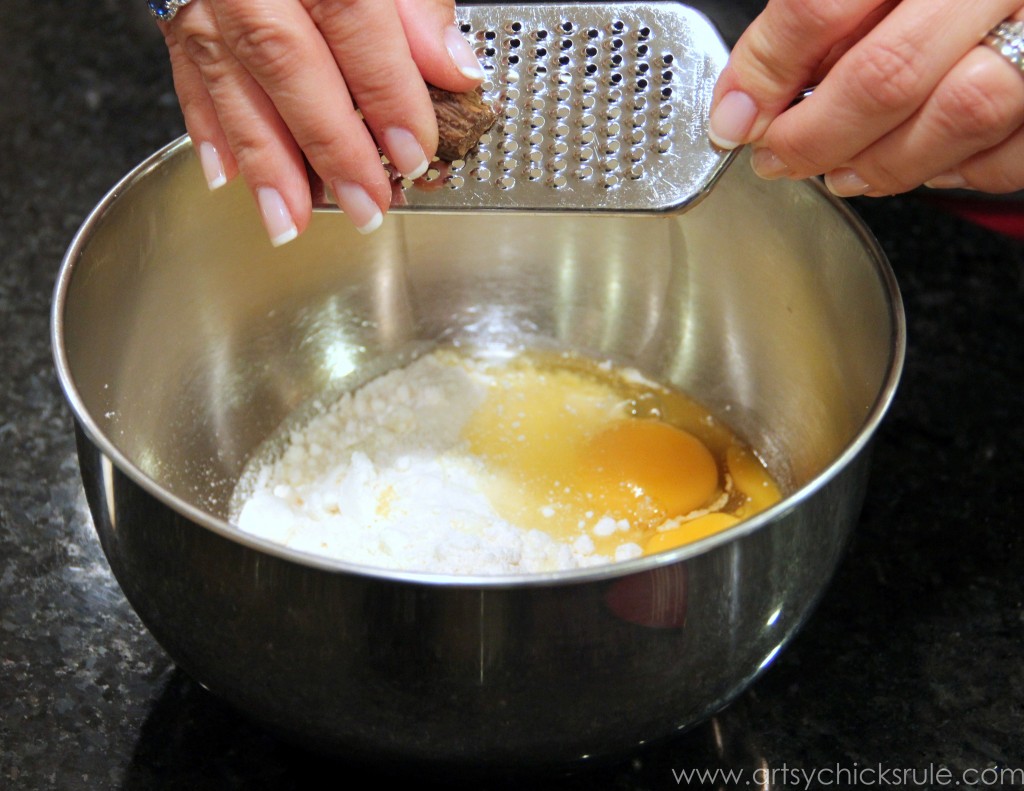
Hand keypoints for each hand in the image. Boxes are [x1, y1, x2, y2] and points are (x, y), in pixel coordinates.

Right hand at [159, 0, 483, 243]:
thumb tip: (451, 66)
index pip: (352, 17)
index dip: (386, 92)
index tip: (416, 151)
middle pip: (286, 59)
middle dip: (329, 145)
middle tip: (367, 205)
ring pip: (228, 75)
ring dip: (264, 159)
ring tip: (292, 219)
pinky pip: (185, 66)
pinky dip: (208, 126)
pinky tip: (227, 173)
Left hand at [708, 0, 1023, 196]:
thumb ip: (815, 22)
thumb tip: (741, 103)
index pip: (820, 7)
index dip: (766, 74)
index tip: (735, 118)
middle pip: (887, 74)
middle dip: (813, 137)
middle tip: (778, 156)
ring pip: (962, 113)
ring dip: (883, 162)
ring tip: (842, 170)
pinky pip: (1014, 150)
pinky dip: (960, 170)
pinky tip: (923, 160)